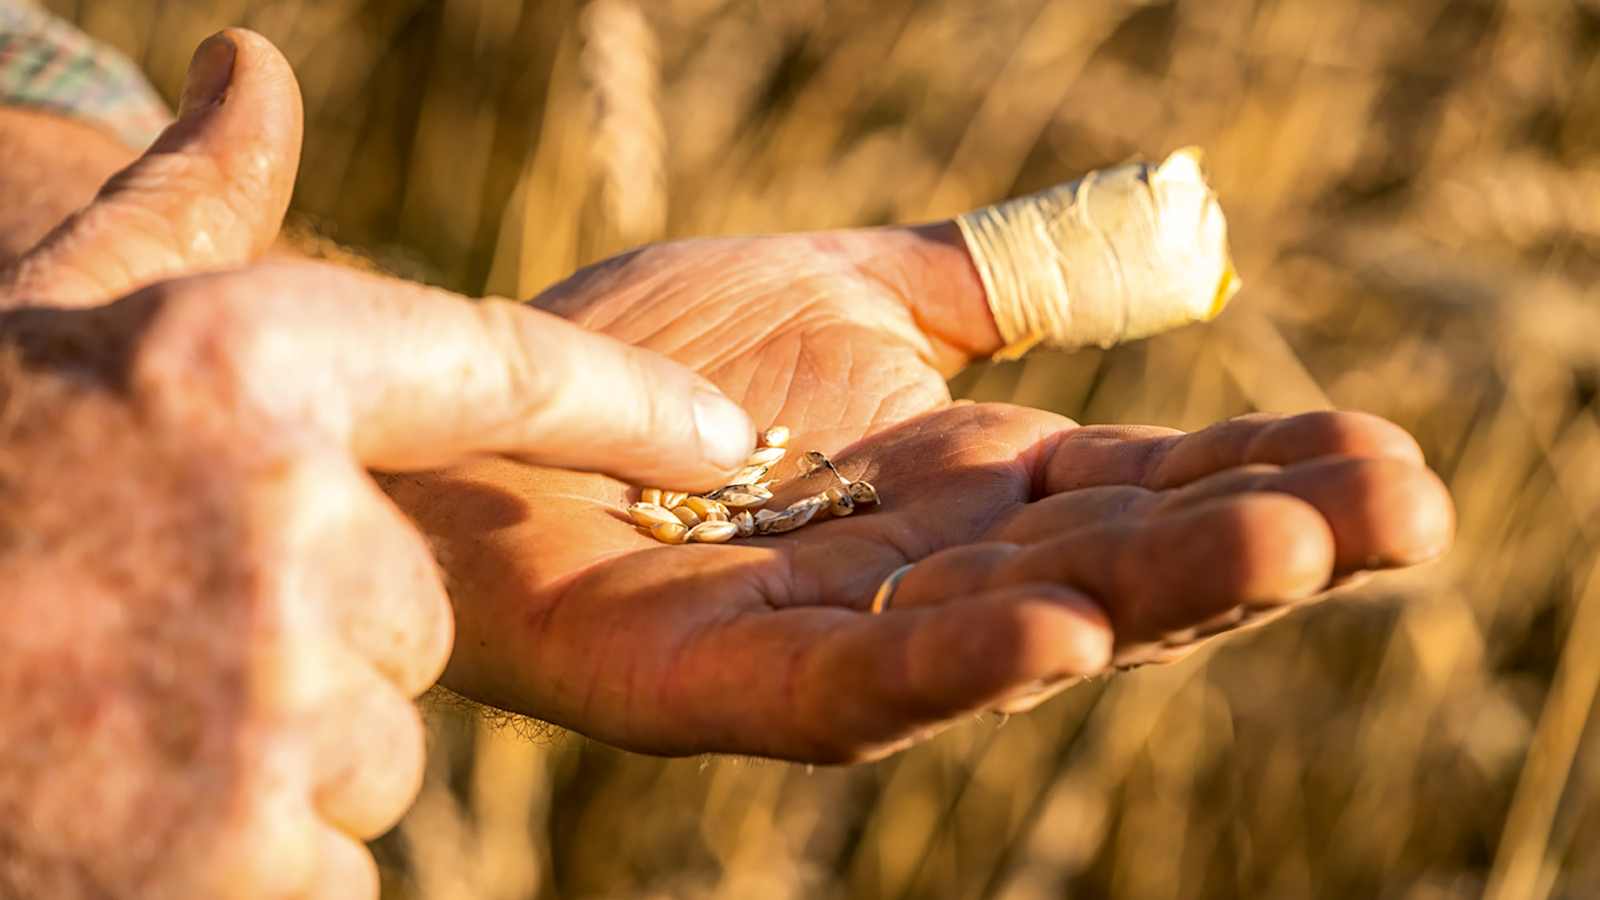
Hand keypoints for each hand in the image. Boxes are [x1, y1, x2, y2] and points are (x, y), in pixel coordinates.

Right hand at [0, 31, 755, 898]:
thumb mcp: (52, 324)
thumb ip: (185, 204)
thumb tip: (254, 65)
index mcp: (245, 371)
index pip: (504, 366)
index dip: (629, 401)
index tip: (728, 429)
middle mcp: (284, 527)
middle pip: (416, 613)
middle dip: (321, 636)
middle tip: (155, 631)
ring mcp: (264, 705)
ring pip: (370, 748)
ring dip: (273, 746)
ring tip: (119, 717)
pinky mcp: (237, 865)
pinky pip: (321, 861)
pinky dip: (239, 855)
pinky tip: (119, 808)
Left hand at [390, 228, 1453, 762]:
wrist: (457, 409)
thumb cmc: (634, 358)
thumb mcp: (836, 288)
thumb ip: (974, 285)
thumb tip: (1145, 244)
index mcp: (962, 486)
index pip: (1139, 483)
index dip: (1263, 471)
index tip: (1393, 460)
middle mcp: (919, 575)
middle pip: (1112, 566)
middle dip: (1253, 539)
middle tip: (1401, 505)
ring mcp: (826, 641)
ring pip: (1012, 631)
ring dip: (1149, 597)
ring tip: (1279, 546)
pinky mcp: (714, 686)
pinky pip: (846, 683)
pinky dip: (951, 660)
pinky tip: (1052, 627)